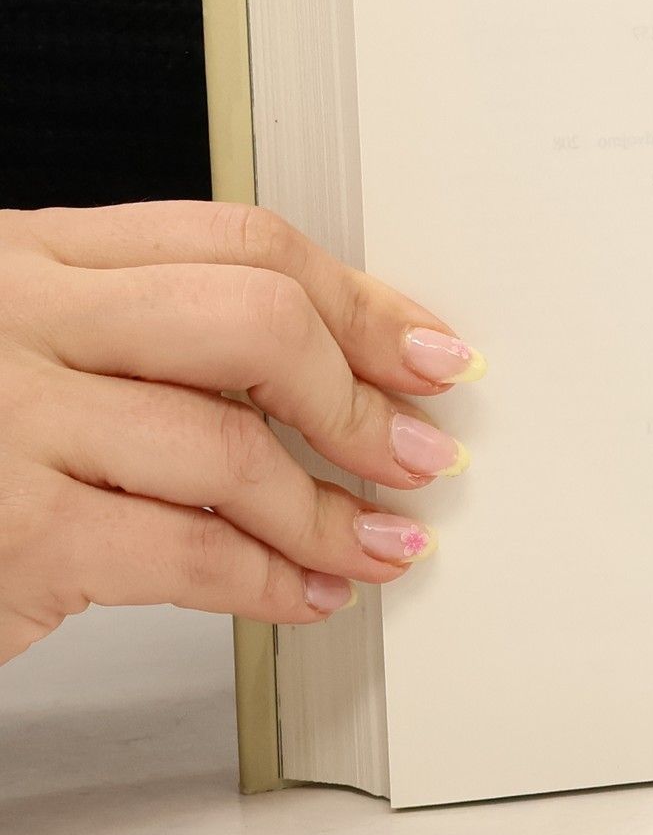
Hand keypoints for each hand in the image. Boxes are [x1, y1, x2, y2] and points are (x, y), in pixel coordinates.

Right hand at [0, 202, 484, 665]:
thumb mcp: (34, 351)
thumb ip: (154, 340)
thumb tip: (343, 371)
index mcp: (37, 256)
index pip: (240, 241)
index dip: (361, 300)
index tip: (427, 351)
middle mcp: (19, 318)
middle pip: (254, 321)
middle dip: (359, 397)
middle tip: (416, 452)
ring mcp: (6, 421)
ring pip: (231, 448)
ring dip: (330, 511)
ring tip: (375, 542)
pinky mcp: (10, 535)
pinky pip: (187, 553)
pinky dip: (270, 581)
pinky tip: (304, 592)